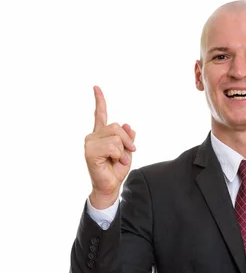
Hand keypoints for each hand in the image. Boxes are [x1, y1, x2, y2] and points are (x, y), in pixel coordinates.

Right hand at [85, 86, 136, 208]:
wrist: (111, 186)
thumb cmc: (116, 169)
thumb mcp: (127, 151)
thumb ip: (127, 137)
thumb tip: (127, 125)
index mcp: (101, 134)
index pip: (100, 115)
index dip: (100, 100)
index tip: (96, 87)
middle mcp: (93, 136)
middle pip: (117, 126)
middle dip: (128, 140)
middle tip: (129, 152)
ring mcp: (90, 143)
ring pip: (116, 137)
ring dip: (123, 150)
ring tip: (119, 160)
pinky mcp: (90, 151)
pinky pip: (112, 146)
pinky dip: (119, 155)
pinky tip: (114, 162)